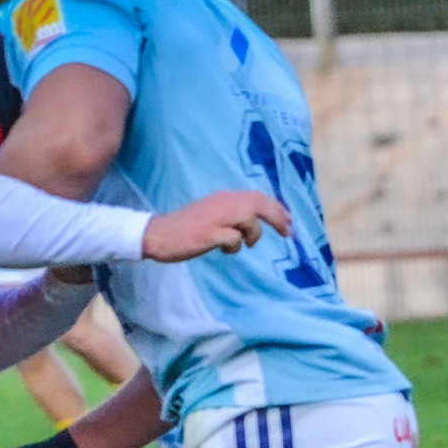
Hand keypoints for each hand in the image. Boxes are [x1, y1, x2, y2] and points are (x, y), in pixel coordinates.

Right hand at [142, 190, 291, 261]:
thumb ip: (232, 214)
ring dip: (253, 234)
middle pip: (258, 204)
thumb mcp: (212, 214)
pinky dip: (235, 246)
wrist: (159, 234)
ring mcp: (216, 218)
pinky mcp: (209, 234)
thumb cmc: (186, 227)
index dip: (276, 208)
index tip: (289, 220)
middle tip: (287, 232)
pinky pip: (234, 239)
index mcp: (223, 197)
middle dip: (277, 217)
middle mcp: (222, 203)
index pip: (257, 197)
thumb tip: (254, 221)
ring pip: (249, 220)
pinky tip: (225, 250)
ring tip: (246, 244)